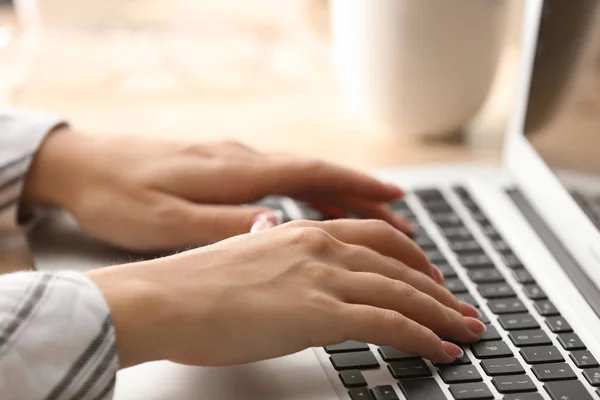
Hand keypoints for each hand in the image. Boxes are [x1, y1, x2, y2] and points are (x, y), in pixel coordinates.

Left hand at [23, 128, 409, 250]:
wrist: (82, 165)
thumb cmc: (119, 194)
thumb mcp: (166, 221)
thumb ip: (223, 224)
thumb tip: (275, 225)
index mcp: (237, 171)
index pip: (313, 173)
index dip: (358, 186)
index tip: (396, 199)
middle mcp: (243, 160)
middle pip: (317, 175)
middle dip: (362, 198)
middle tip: (401, 223)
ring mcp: (234, 162)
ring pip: (301, 178)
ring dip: (340, 199)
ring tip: (372, 222)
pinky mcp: (222, 170)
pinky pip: (280, 181)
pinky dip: (309, 196)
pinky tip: (316, 212)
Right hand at [86, 219, 484, 368]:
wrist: (163, 298)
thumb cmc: (192, 286)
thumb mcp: (246, 259)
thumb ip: (278, 257)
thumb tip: (289, 259)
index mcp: (302, 232)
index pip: (376, 238)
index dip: (412, 257)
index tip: (431, 277)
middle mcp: (319, 246)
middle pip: (400, 263)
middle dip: (438, 288)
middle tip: (461, 308)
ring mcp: (321, 276)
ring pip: (403, 291)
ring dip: (441, 313)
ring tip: (465, 331)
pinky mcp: (319, 312)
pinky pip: (389, 322)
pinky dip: (422, 336)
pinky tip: (441, 349)